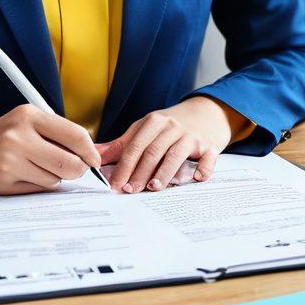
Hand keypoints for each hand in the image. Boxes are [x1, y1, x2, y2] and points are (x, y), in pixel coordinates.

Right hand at [0, 105, 101, 194]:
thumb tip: (92, 153)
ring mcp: (9, 160)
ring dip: (54, 177)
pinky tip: (23, 175)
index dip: (90, 151)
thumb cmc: (2, 135)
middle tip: (74, 169)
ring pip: (55, 179)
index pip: (74, 135)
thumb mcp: (27, 122)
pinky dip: (38, 185)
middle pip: (69, 163)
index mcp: (29, 115)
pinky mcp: (3, 181)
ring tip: (36, 166)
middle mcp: (18, 136)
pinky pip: (38, 189)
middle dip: (78, 170)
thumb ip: (57, 133)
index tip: (94, 159)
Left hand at [95, 96, 232, 193]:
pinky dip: (203, 169)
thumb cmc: (169, 127)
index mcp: (153, 122)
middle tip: (131, 190)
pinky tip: (196, 179)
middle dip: (140, 173)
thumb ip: (121, 144)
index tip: (116, 184)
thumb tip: (94, 156)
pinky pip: (208, 158)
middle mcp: (172, 127)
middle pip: (153, 151)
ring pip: (176, 155)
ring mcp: (191, 136)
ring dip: (165, 172)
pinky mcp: (209, 146)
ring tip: (154, 188)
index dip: (124, 166)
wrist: (205, 114)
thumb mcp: (144, 129)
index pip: (135, 146)